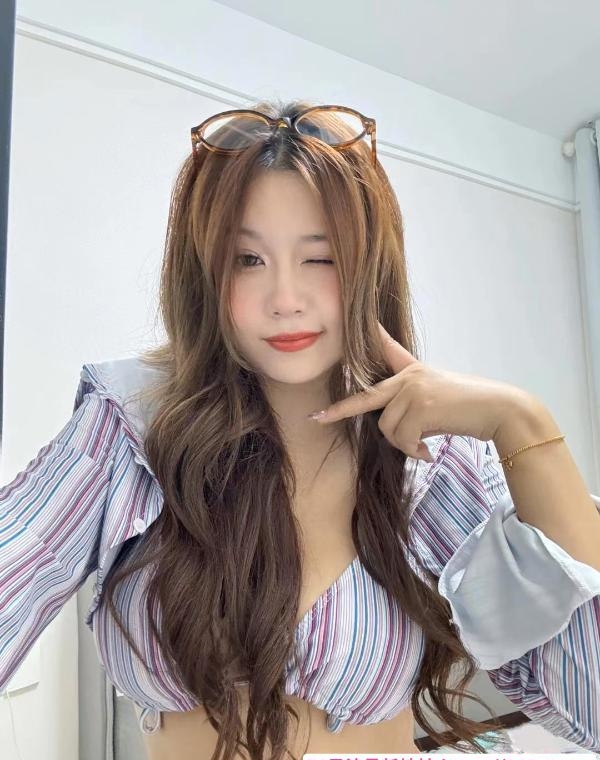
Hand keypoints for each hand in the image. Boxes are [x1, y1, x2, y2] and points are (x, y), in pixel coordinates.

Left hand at [309, 321, 530, 461]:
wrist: (499, 410)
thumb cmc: (471, 408)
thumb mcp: (438, 399)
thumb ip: (413, 406)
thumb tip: (397, 430)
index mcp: (414, 370)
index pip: (387, 348)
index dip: (369, 336)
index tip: (351, 323)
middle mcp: (410, 376)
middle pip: (366, 396)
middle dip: (339, 410)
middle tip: (316, 418)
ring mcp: (414, 389)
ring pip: (387, 428)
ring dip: (404, 445)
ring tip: (423, 446)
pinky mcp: (421, 405)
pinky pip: (402, 438)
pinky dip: (413, 450)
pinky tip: (429, 451)